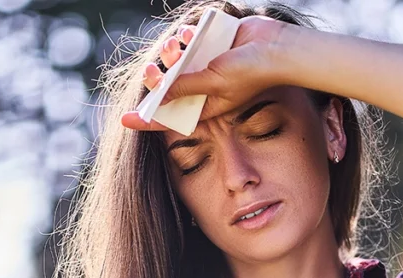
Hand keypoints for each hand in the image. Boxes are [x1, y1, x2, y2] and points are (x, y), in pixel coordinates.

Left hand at [121, 15, 289, 130]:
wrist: (276, 47)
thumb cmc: (250, 72)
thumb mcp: (213, 83)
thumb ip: (185, 87)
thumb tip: (158, 96)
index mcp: (205, 105)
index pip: (171, 116)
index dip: (148, 119)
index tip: (126, 120)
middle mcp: (204, 87)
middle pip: (169, 86)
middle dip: (157, 78)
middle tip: (151, 70)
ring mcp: (207, 65)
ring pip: (176, 61)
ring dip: (169, 53)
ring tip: (174, 46)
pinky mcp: (211, 44)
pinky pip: (189, 40)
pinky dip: (184, 36)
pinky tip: (187, 33)